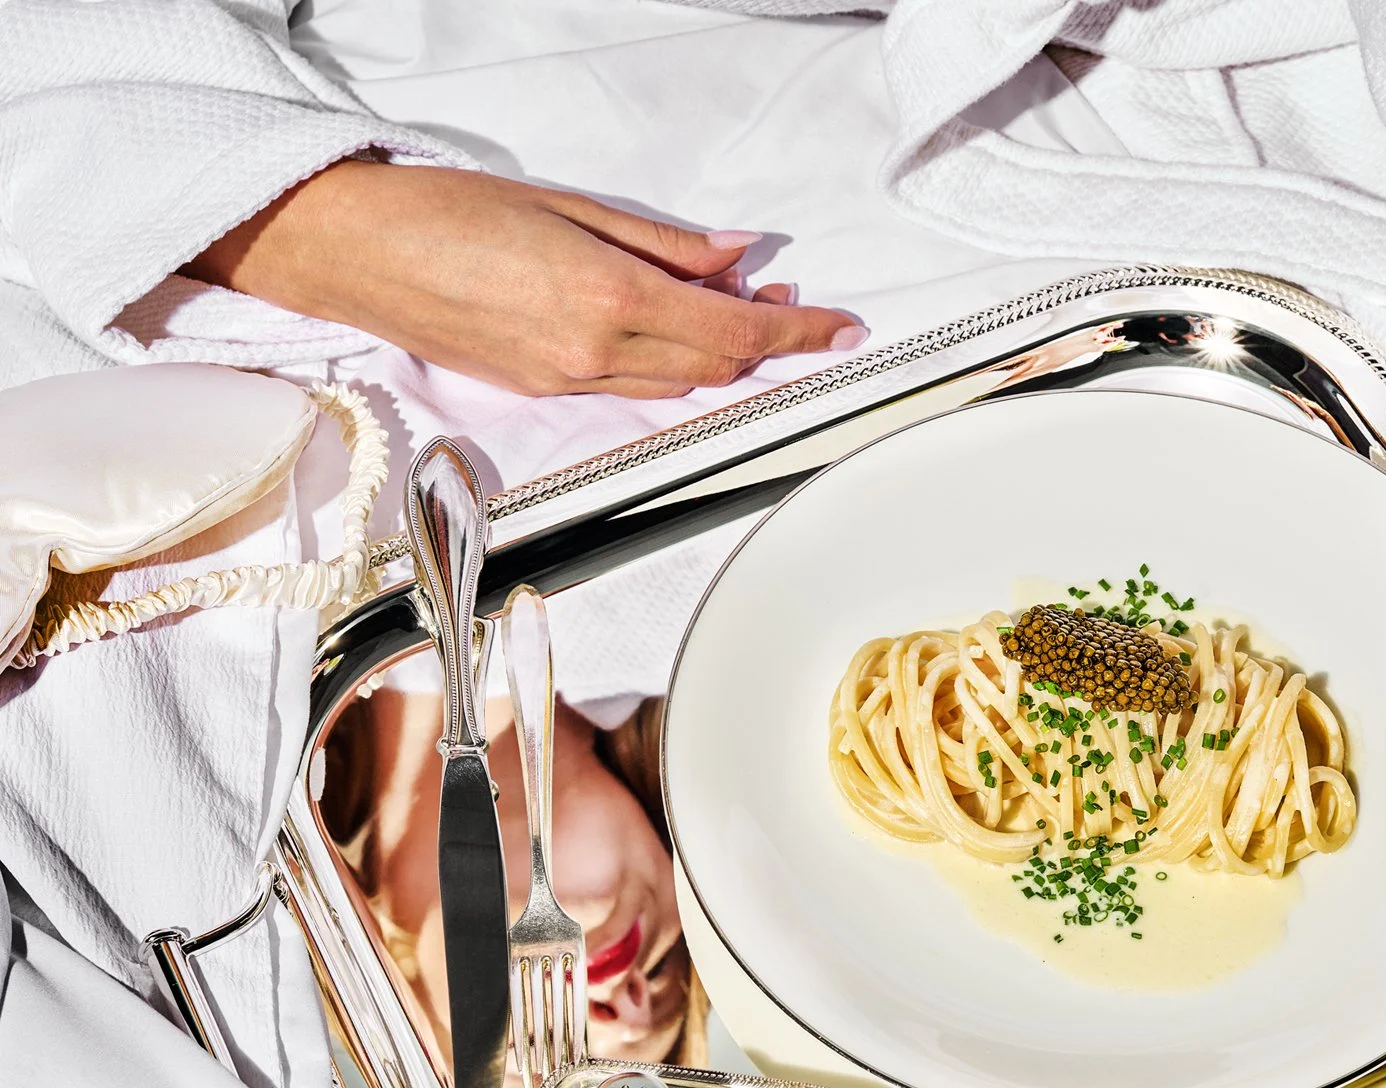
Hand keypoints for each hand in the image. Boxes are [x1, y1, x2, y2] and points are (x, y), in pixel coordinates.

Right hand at [184, 159, 864, 398]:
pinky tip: (668, 325)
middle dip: (763, 338)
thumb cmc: (445, 209)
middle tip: (786, 298)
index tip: (842, 328)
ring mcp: (564, 382)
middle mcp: (592, 355)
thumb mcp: (571, 208)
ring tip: (734, 306)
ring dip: (716, 353)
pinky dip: (664, 361)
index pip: (735, 333)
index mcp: (608, 301)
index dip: (799, 334)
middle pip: (714, 366)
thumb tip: (731, 257)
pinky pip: (627, 385)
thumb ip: (662, 243)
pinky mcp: (537, 389)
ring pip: (674, 382)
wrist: (352, 249)